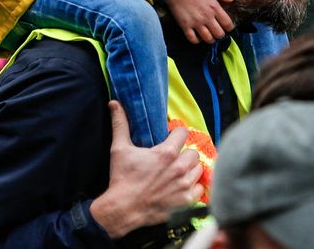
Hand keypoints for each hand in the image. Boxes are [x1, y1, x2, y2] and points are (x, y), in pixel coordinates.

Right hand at [90, 101, 202, 237]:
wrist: (122, 210)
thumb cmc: (122, 179)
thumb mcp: (119, 149)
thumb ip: (120, 124)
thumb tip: (114, 104)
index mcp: (166, 153)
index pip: (184, 132)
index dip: (176, 134)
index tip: (170, 138)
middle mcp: (179, 168)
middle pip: (193, 152)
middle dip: (183, 153)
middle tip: (172, 158)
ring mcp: (184, 186)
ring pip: (198, 169)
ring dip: (189, 169)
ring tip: (177, 172)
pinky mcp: (185, 202)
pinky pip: (200, 189)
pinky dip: (193, 187)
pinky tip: (182, 186)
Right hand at [165, 0, 233, 43]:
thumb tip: (231, 0)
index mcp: (214, 7)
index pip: (227, 24)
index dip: (230, 27)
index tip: (228, 26)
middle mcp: (206, 17)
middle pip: (219, 34)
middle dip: (221, 34)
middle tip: (218, 30)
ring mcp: (195, 23)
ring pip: (208, 39)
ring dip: (211, 38)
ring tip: (209, 34)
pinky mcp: (185, 26)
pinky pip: (193, 40)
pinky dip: (197, 40)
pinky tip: (198, 35)